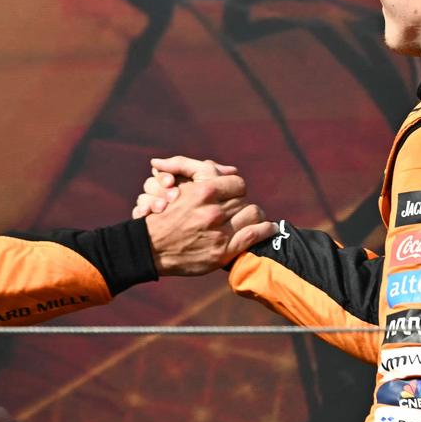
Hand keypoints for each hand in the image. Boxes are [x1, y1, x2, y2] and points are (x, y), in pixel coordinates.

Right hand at [140, 156, 275, 274]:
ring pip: (253, 214)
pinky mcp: (223, 252)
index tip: (233, 193)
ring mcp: (219, 232)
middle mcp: (213, 211)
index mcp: (203, 192)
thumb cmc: (164, 215)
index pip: (237, 183)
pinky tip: (269, 228)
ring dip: (253, 215)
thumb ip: (201, 171)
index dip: (236, 187)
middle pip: (244, 199)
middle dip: (241, 202)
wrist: (150, 248)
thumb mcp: (179, 187)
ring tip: (252, 217)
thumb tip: (229, 169)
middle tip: (238, 208)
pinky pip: (254, 235)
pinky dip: (265, 229)